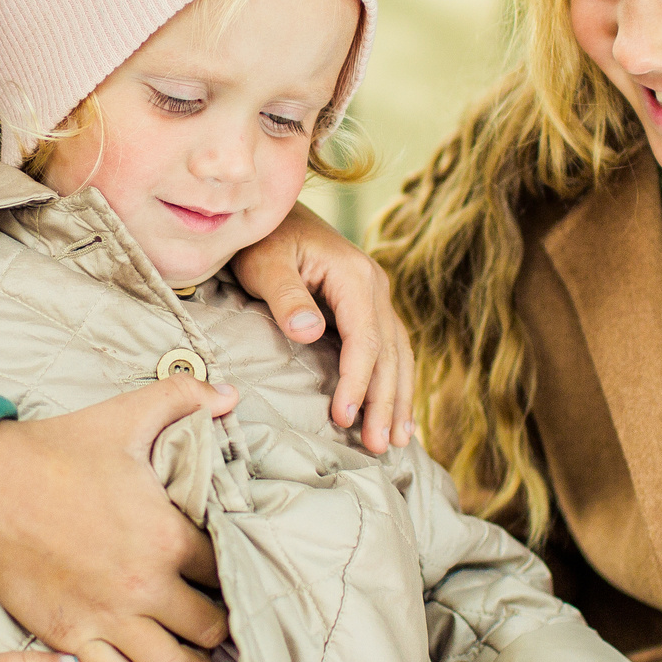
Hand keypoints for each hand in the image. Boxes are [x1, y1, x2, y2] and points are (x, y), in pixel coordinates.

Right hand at [0, 378, 236, 661]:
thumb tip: (230, 394)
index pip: (227, 573)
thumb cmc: (55, 450)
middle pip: (210, 629)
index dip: (234, 574)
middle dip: (219, 625)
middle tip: (215, 616)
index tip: (228, 574)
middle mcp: (144, 586)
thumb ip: (184, 397)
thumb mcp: (125, 415)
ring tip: (192, 654)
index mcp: (167, 536)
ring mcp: (107, 618)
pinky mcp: (70, 637)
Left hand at [230, 200, 415, 452]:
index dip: (357, 382)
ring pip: (397, 355)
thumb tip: (310, 332)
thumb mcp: (265, 263)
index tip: (343, 418)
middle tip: (380, 448)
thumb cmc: (264, 239)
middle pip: (389, 353)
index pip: (364, 340)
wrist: (273, 213)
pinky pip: (390, 348)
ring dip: (398, 399)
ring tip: (397, 442)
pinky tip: (397, 413)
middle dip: (385, 403)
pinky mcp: (368, 307)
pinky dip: (395, 382)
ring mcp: (376, 296)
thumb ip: (287, 296)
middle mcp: (375, 286)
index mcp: (354, 276)